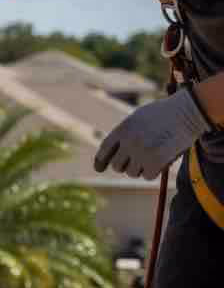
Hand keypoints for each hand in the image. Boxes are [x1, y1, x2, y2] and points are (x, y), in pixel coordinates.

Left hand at [94, 87, 210, 179]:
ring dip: (141, 168)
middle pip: (117, 166)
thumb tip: (112, 153)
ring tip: (153, 155)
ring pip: (131, 173)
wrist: (188, 111)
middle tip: (137, 161)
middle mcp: (128, 142)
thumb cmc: (165, 113)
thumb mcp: (139, 118)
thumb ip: (125, 134)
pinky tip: (161, 161)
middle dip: (125, 165)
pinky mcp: (155, 161)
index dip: (100, 161)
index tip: (99, 168)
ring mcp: (141, 152)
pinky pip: (147, 176)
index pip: (104, 150)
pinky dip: (153, 172)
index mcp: (122, 129)